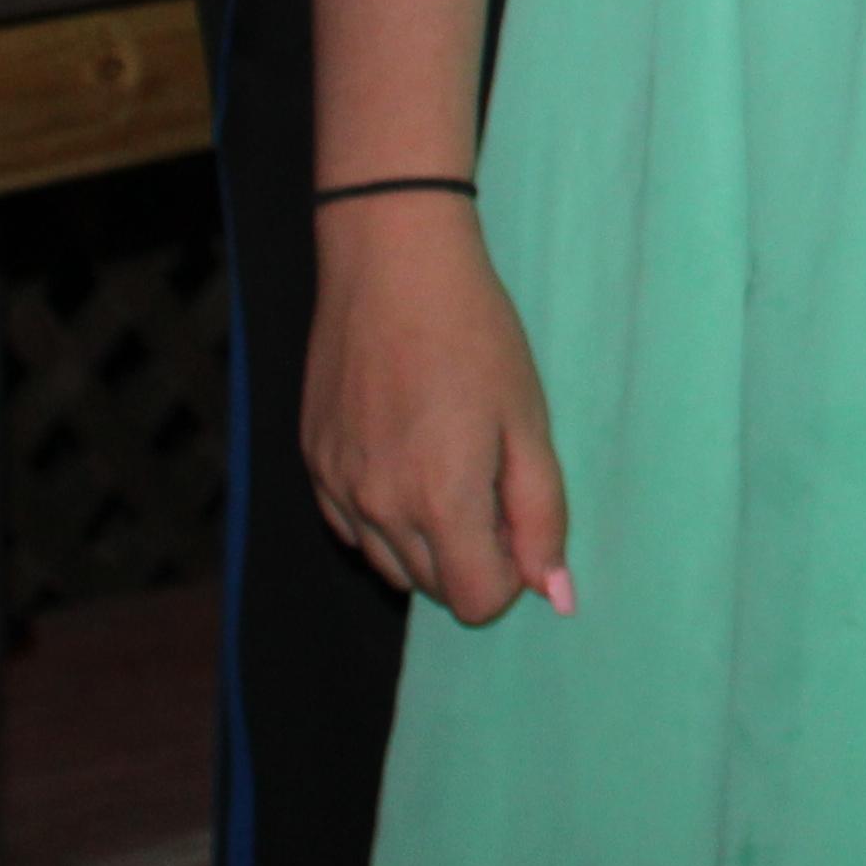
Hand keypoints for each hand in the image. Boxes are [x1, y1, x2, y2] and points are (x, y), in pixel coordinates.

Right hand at [299, 196, 573, 624]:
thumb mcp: (528, 420)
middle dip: (472, 554)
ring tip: (451, 464)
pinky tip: (407, 458)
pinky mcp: (311, 463)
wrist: (391, 265)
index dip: (511, 573)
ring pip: (388, 563)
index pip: (476, 600)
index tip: (519, 516)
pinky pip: (351, 528)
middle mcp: (378, 508)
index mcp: (440, 501)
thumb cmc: (475, 335)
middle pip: (432, 586)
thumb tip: (554, 595)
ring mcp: (336, 487)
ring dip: (427, 541)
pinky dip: (384, 517)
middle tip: (491, 477)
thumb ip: (541, 514)